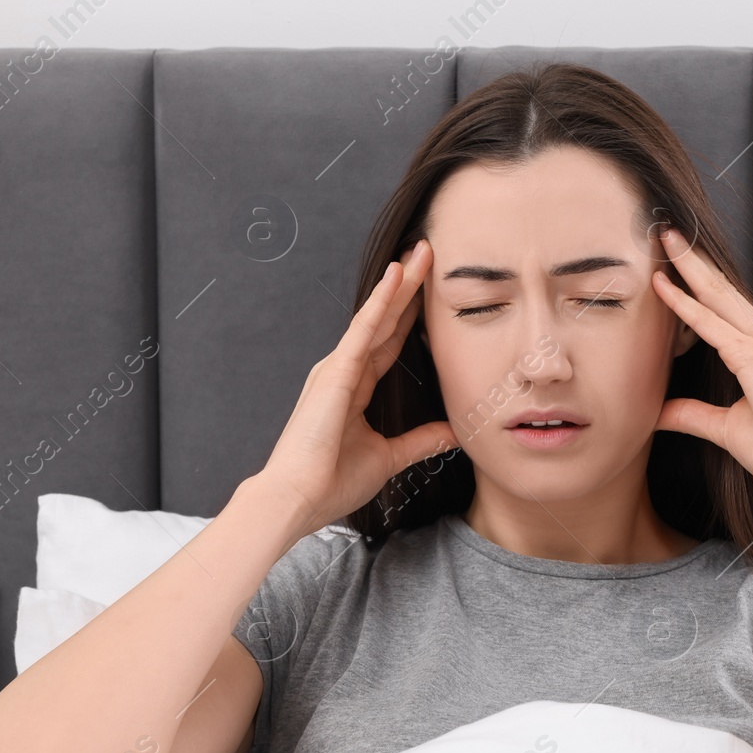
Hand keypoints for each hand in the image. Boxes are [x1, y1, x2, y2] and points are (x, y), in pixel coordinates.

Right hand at [254, 239, 458, 534]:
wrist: (297, 500)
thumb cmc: (331, 482)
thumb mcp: (389, 456)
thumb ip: (421, 441)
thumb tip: (454, 432)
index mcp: (354, 389)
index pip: (389, 342)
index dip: (409, 314)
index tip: (429, 287)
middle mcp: (344, 372)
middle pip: (385, 321)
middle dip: (408, 288)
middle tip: (428, 253)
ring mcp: (337, 369)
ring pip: (376, 317)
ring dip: (400, 283)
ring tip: (421, 252)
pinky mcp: (335, 373)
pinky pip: (363, 330)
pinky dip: (381, 302)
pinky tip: (397, 277)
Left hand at [650, 227, 752, 497]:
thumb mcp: (727, 430)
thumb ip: (693, 416)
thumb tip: (659, 413)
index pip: (726, 309)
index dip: (701, 284)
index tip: (678, 265)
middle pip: (722, 290)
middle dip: (694, 260)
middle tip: (668, 233)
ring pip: (718, 296)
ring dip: (689, 267)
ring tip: (665, 240)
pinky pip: (713, 325)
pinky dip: (686, 305)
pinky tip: (665, 288)